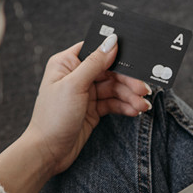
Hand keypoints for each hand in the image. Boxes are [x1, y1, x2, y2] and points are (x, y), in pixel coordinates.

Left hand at [22, 36, 151, 176]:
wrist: (48, 151)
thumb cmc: (53, 116)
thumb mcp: (74, 86)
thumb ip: (94, 63)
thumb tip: (112, 42)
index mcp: (67, 63)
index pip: (96, 51)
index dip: (115, 53)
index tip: (135, 59)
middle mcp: (77, 76)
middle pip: (110, 72)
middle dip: (128, 82)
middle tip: (144, 91)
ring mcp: (86, 93)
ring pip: (115, 89)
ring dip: (130, 97)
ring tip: (143, 107)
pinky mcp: (93, 109)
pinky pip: (114, 103)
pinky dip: (125, 106)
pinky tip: (134, 111)